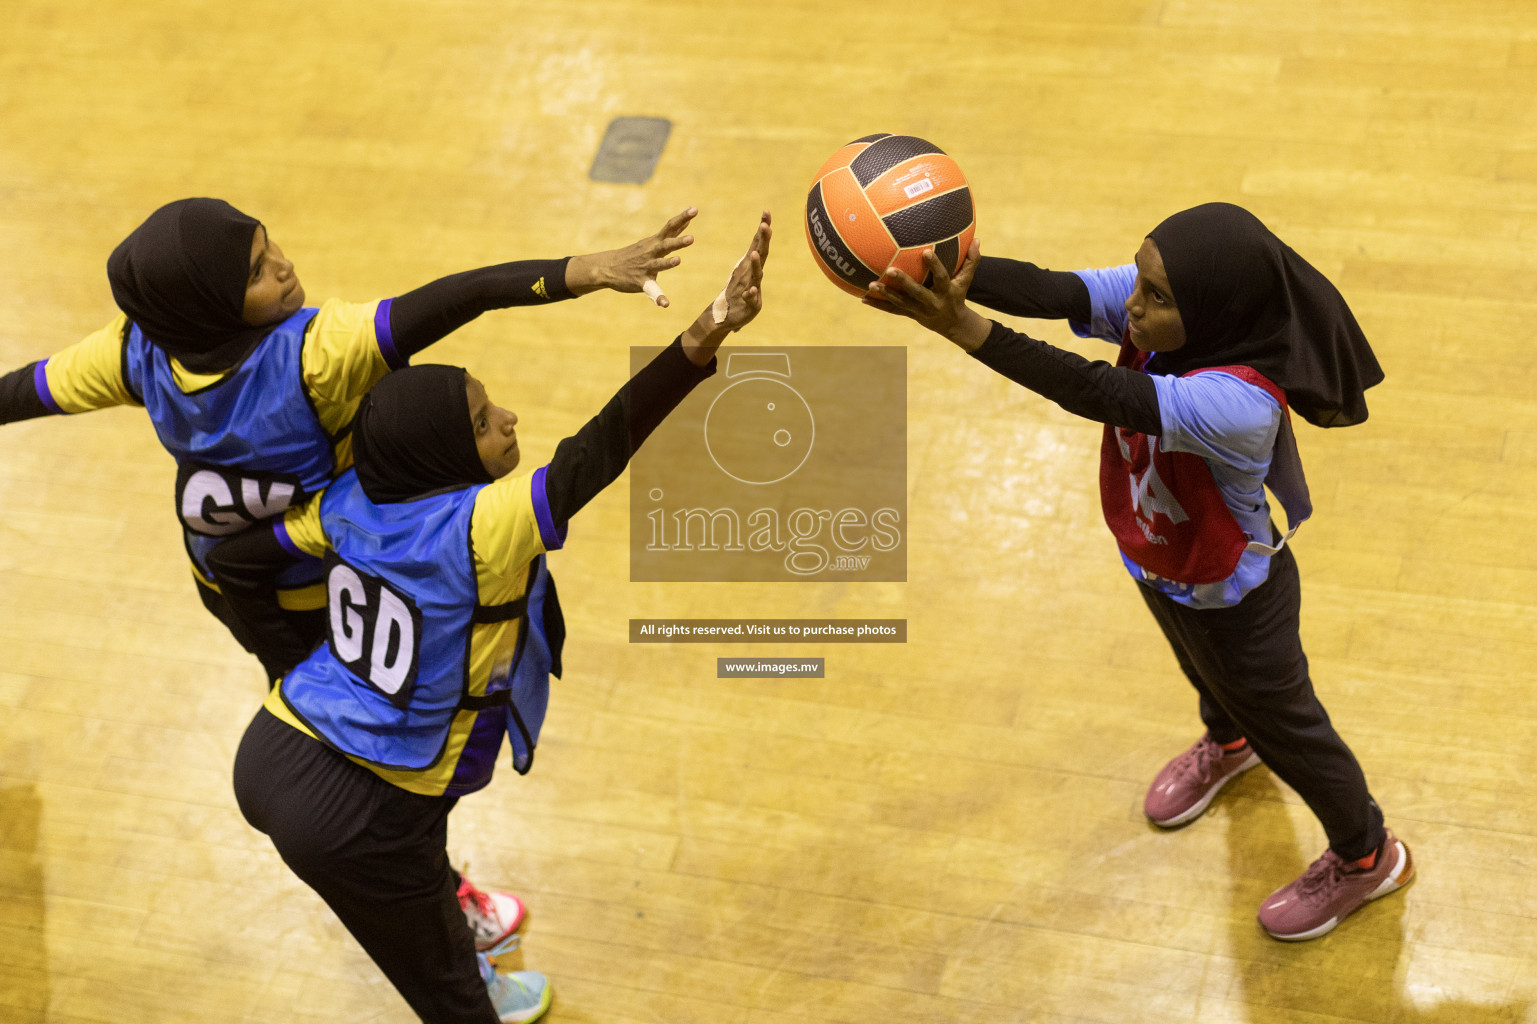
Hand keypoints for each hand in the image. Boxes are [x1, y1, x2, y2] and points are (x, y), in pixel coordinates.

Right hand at [565, 207, 697, 305]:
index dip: (682, 218)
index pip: (670, 227)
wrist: (607, 267)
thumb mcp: (652, 241)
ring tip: (678, 260)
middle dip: (678, 241)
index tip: (694, 209)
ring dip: (667, 263)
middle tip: (692, 238)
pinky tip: (665, 304)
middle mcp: (651, 252)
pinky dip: (658, 297)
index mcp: (655, 242)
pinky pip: (650, 290)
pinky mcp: (640, 281)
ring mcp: (645, 266)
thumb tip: (687, 220)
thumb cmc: (635, 254)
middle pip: (666, 244)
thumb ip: (671, 234)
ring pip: (658, 264)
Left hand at [683, 211, 771, 364]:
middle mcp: (753, 275)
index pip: (758, 243)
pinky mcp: (751, 304)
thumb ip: (749, 257)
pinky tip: (751, 290)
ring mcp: (753, 289)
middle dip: (763, 240)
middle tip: (765, 225)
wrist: (728, 315)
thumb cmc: (736, 292)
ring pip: (756, 275)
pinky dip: (751, 294)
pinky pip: (750, 298)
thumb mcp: (741, 272)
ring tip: (754, 253)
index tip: (766, 212)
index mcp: (750, 266)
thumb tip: (758, 238)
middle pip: (760, 254)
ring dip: (755, 264)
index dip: (763, 228)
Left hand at [863, 239, 990, 351]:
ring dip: (885, 294)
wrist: (952, 324)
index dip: (934, 266)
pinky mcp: (908, 314)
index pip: (941, 278)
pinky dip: (877, 305)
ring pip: (900, 303)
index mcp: (946, 292)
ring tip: (870, 284)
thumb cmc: (958, 295)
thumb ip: (972, 260)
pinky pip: (891, 310)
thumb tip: (978, 239)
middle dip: (904, 282)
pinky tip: (862, 298)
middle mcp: (931, 302)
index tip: (926, 251)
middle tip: (890, 269)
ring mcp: (918, 310)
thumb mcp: (966, 280)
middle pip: (916, 292)